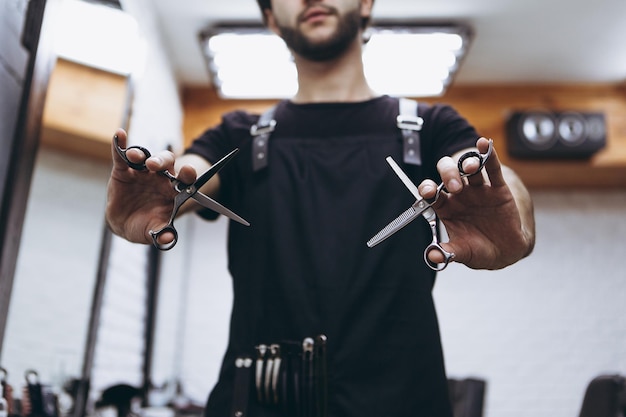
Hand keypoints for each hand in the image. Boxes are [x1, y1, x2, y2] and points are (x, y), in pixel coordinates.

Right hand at [105, 128, 196, 244]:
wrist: (126, 224)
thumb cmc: (146, 225)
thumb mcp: (154, 231)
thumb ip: (162, 233)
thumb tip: (169, 238)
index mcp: (172, 190)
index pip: (184, 178)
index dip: (187, 174)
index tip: (188, 171)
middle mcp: (159, 177)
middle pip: (165, 163)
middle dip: (162, 162)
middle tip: (155, 166)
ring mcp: (141, 173)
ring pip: (145, 158)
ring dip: (141, 155)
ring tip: (135, 157)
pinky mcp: (123, 171)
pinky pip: (121, 156)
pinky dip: (120, 145)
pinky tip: (119, 134)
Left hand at [419, 137, 534, 269]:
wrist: (505, 252)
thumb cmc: (478, 250)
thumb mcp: (462, 253)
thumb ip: (447, 252)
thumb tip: (432, 256)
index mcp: (446, 207)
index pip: (432, 192)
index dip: (427, 189)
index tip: (427, 192)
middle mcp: (459, 194)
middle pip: (448, 174)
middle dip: (448, 175)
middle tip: (455, 187)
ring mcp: (478, 190)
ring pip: (469, 168)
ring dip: (468, 163)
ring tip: (471, 168)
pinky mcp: (498, 188)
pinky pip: (492, 168)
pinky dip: (488, 155)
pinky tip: (484, 144)